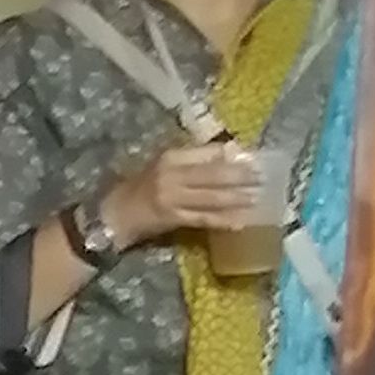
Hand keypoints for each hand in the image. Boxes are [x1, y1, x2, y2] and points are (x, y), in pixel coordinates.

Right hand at [108, 142, 281, 247]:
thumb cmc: (137, 188)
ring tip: (257, 197)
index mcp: (169, 157)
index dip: (229, 155)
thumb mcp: (160, 166)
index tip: (250, 156)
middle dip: (239, 176)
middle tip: (262, 176)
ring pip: (212, 197)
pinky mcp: (173, 219)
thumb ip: (190, 161)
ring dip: (237, 198)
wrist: (112, 214)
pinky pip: (204, 219)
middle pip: (213, 174)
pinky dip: (223, 220)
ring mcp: (173, 198)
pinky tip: (240, 221)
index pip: (205, 153)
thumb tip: (227, 156)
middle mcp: (172, 175)